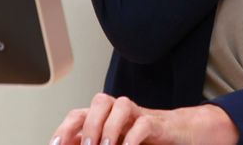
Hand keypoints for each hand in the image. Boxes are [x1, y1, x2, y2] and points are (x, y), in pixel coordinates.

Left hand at [49, 93, 238, 144]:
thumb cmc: (142, 140)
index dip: (65, 128)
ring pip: (121, 106)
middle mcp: (119, 112)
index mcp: (104, 117)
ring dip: (110, 128)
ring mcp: (138, 115)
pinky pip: (143, 124)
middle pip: (100, 101)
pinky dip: (132, 138)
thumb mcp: (114, 143)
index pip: (79, 114)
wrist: (178, 135)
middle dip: (89, 123)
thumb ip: (94, 144)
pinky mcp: (156, 124)